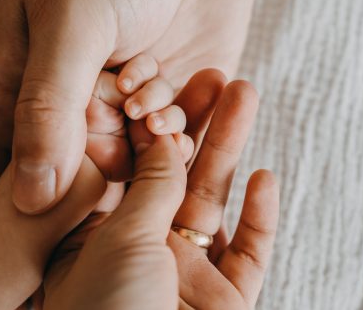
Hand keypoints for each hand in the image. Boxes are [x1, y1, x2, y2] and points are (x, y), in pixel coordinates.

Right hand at [0, 0, 302, 211]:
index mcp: (19, 80)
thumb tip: (30, 199)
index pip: (1, 164)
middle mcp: (70, 102)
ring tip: (153, 81)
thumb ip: (47, 106)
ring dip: (149, 140)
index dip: (13, 197)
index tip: (38, 211)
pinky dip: (188, 124)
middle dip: (100, 157)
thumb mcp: (71, 22)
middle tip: (120, 107)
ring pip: (132, 167)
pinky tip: (193, 79)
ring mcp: (125, 105)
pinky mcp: (177, 99)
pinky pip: (180, 144)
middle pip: (73, 174)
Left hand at [41, 70, 279, 308]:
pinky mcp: (226, 300)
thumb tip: (163, 138)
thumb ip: (150, 187)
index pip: (125, 168)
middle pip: (173, 174)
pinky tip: (264, 176)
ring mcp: (185, 275)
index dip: (145, 122)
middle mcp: (140, 253)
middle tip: (215, 75)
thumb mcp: (120, 241)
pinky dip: (259, 216)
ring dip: (229, 150)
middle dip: (195, 122)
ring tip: (245, 93)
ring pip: (212, 201)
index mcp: (97, 240)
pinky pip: (249, 252)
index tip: (160, 79)